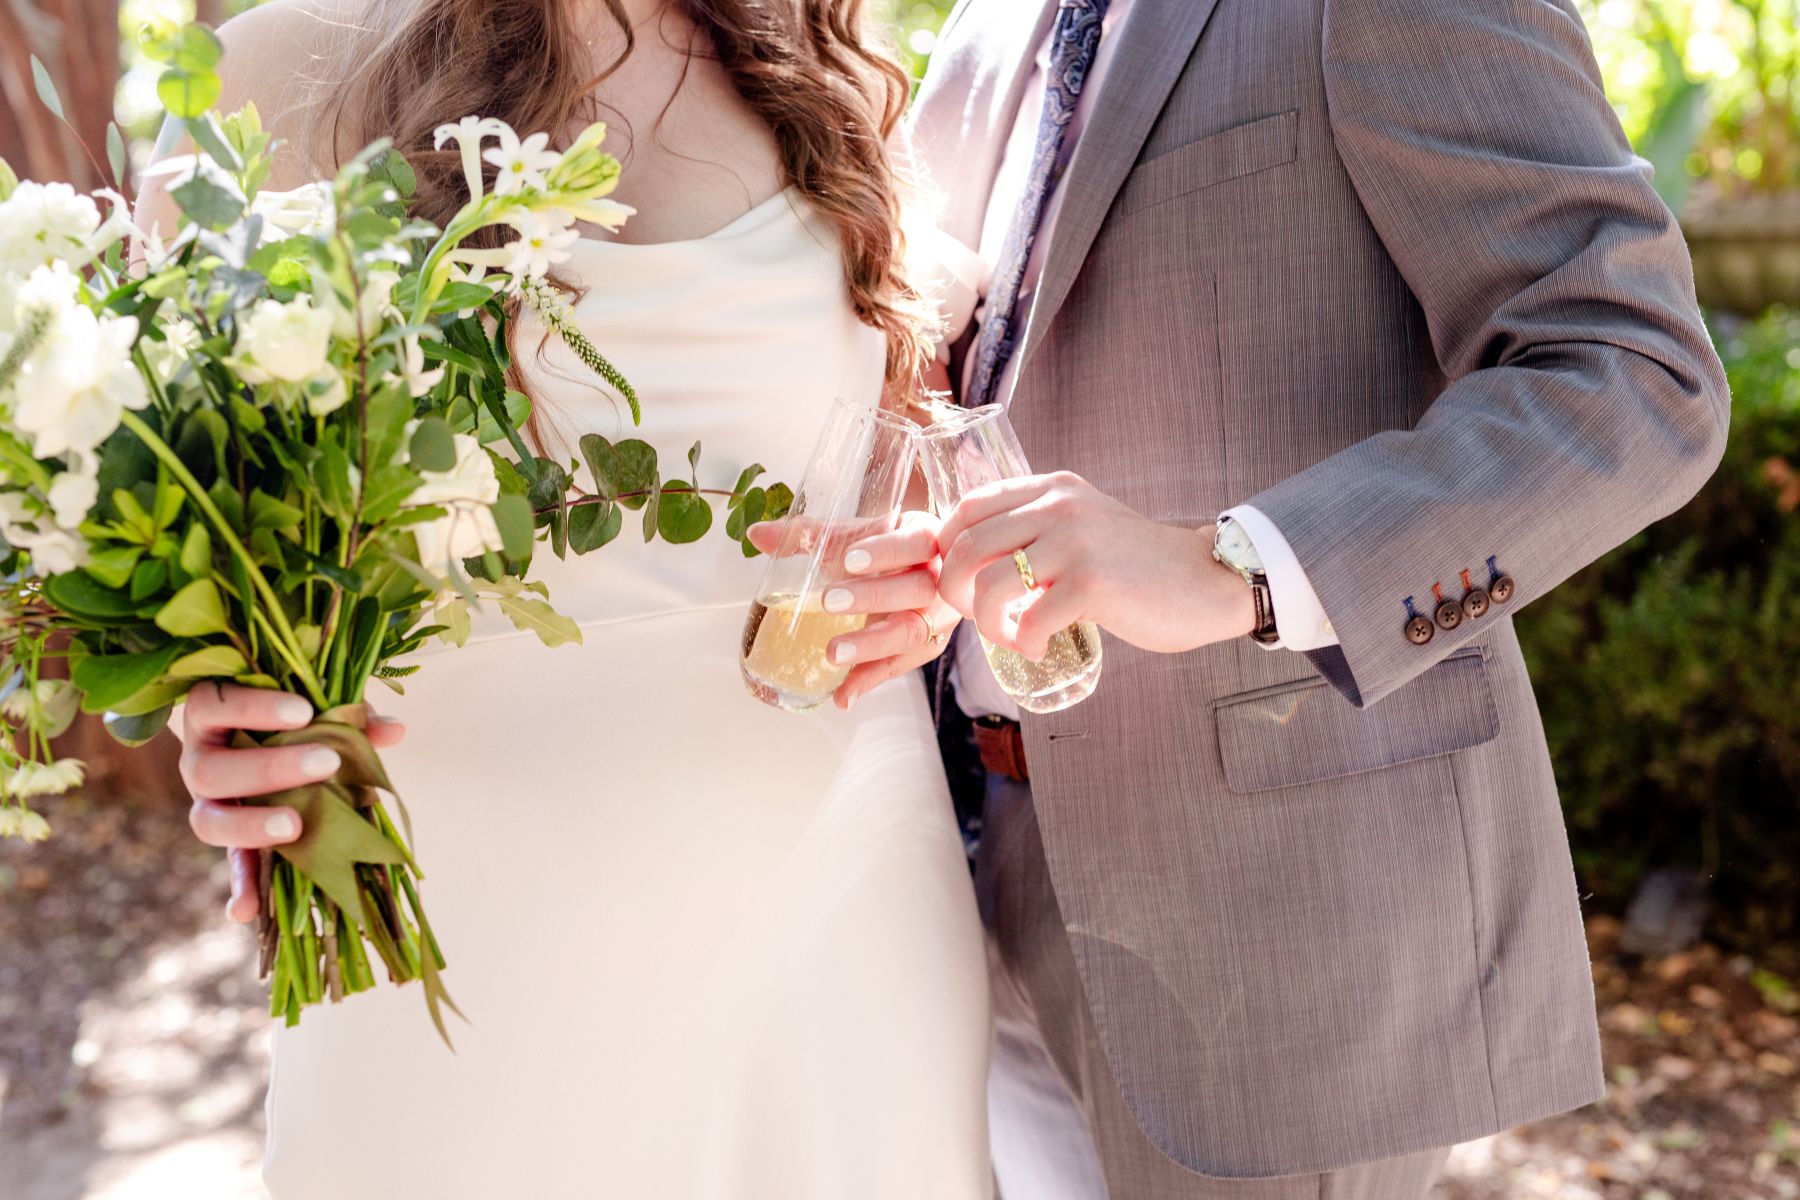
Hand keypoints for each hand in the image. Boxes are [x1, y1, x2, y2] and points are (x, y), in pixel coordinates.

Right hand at [179, 682, 405, 922]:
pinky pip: (231, 868)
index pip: (213, 703)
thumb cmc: (295, 719)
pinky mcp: (232, 843)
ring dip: (251, 826)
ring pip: (208, 821)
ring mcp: (209, 806)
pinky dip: (240, 889)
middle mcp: (200, 763)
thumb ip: (346, 715)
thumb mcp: (317, 711)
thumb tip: (393, 730)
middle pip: (210, 770)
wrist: (272, 748)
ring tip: (294, 827)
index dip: (253, 707)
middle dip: (269, 768)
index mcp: (213, 719)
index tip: (304, 711)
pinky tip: (247, 911)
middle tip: (324, 763)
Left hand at [747, 510, 960, 709]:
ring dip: (871, 645)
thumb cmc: (890, 547)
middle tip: (828, 602)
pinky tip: (842, 694)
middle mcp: (941, 578)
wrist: (928, 570)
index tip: (849, 559)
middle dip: (872, 597)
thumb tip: (758, 535)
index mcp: (926, 538)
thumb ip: (812, 534)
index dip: (885, 551)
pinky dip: (870, 679)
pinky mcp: (929, 646)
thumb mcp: (858, 534)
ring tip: (832, 654)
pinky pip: (901, 665)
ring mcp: (939, 616)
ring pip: (912, 632)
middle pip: (916, 589)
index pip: (914, 543)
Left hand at [935, 472, 1255, 658]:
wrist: (1206, 580)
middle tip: (979, 619)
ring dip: (988, 625)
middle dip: (956, 595)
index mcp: (1050, 488)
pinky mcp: (1092, 582)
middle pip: (965, 548)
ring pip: (988, 587)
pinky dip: (1024, 644)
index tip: (961, 584)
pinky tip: (1039, 648)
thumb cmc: (1137, 566)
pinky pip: (1029, 621)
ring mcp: (1075, 541)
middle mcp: (1057, 506)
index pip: (967, 509)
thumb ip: (1037, 529)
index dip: (947, 552)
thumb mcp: (1083, 525)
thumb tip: (972, 562)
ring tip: (1012, 638)